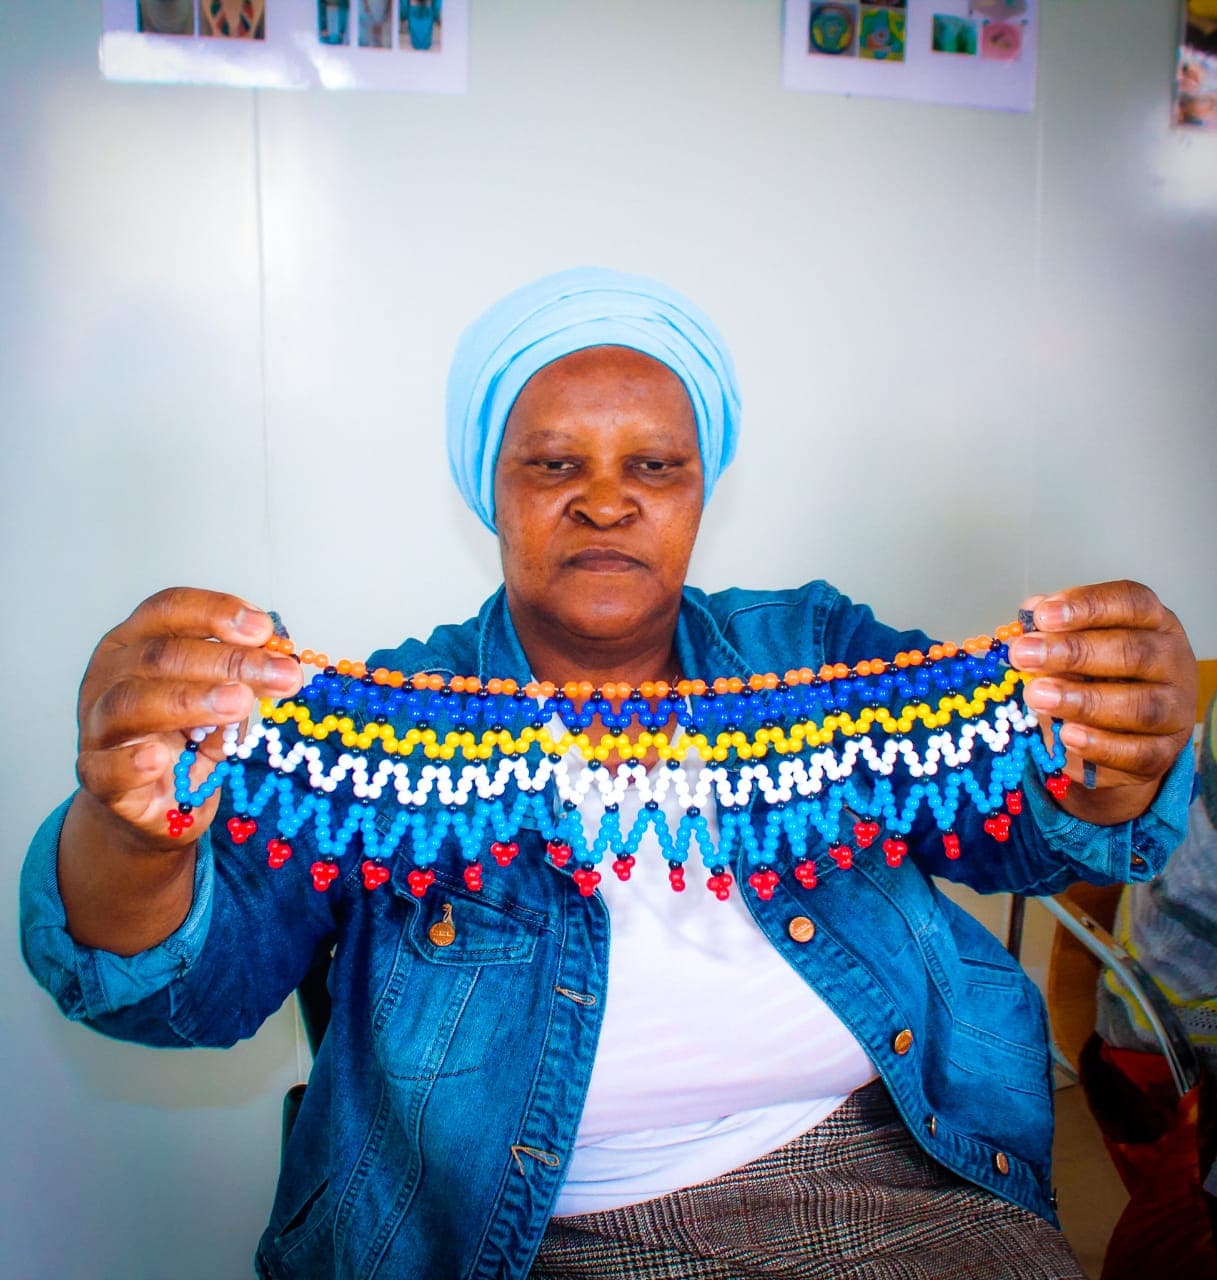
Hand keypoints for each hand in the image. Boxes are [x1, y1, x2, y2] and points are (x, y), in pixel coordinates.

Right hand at [74, 587, 302, 851]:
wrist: (156, 801)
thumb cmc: (187, 738)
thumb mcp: (223, 701)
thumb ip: (244, 681)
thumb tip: (283, 666)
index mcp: (138, 642)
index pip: (169, 610)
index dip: (216, 612)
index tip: (264, 629)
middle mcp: (110, 676)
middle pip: (161, 656)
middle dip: (227, 661)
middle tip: (279, 675)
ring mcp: (98, 726)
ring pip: (132, 703)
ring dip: (191, 700)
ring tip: (238, 704)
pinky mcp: (97, 776)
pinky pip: (106, 767)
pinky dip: (131, 762)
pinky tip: (158, 757)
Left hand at [1006, 581, 1196, 824]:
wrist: (1121, 736)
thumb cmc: (1095, 675)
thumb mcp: (1074, 647)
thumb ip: (1052, 631)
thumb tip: (1029, 615)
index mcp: (1152, 622)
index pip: (1131, 603)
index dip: (1087, 606)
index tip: (1042, 616)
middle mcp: (1171, 660)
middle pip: (1133, 652)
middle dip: (1073, 652)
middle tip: (1024, 655)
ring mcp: (1174, 708)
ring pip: (1139, 705)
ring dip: (1083, 700)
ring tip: (1036, 696)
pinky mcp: (1165, 751)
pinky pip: (1138, 752)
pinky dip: (1101, 745)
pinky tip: (1066, 735)